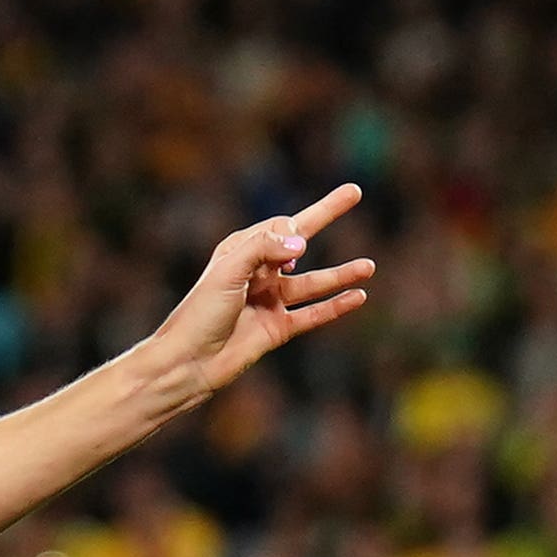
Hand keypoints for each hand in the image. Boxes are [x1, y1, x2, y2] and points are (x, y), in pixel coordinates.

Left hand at [138, 184, 374, 409]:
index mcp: (239, 252)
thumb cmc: (199, 314)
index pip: (279, 227)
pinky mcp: (276, 329)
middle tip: (353, 192)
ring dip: (341, 274)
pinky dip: (335, 306)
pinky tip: (359, 297)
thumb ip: (263, 248)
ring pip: (313, 283)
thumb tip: (303, 243)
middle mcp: (257, 273)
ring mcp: (269, 301)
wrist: (186, 364)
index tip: (287, 256)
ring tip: (370, 267)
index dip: (290, 232)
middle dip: (326, 215)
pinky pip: (313, 314)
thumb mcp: (227, 271)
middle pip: (300, 241)